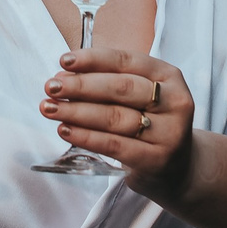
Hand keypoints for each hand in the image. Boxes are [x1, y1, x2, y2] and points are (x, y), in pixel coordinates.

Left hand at [39, 49, 194, 197]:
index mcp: (169, 76)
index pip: (126, 61)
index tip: (64, 61)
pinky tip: (65, 130)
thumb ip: (108, 82)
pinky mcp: (157, 159)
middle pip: (121, 88)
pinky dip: (86, 136)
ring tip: (49, 108)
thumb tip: (63, 75)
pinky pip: (114, 145)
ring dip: (76, 112)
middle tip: (51, 87)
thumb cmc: (149, 123)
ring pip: (115, 118)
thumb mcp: (140, 96)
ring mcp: (169, 133)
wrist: (177, 168)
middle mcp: (175, 101)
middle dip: (80, 86)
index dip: (92, 59)